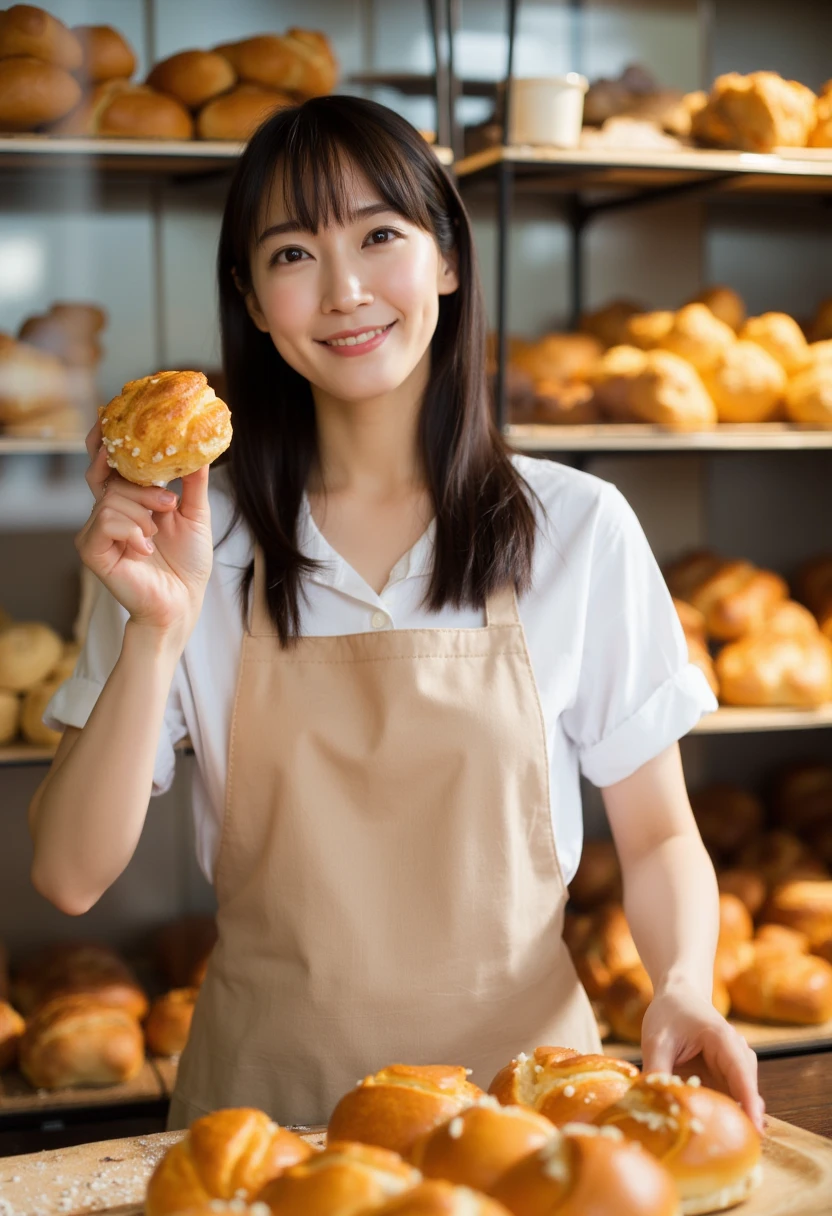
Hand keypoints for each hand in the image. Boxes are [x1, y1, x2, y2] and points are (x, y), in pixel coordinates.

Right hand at [74, 420, 213, 644]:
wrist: (183, 603)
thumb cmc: (187, 564)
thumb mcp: (196, 514)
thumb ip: (193, 480)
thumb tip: (201, 445)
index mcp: (128, 501)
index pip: (107, 463)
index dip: (105, 441)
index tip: (112, 417)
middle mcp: (108, 512)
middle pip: (108, 474)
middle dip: (142, 485)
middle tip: (168, 501)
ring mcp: (97, 531)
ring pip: (111, 497)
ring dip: (143, 511)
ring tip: (160, 529)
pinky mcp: (92, 549)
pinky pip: (105, 520)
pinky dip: (132, 531)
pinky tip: (145, 549)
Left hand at [641, 979, 764, 1133]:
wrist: (678, 995)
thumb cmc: (668, 1013)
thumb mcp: (656, 1038)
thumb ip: (656, 1069)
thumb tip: (650, 1102)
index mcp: (723, 1039)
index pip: (741, 1073)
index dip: (748, 1102)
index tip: (754, 1129)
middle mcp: (736, 1054)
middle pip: (745, 1091)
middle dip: (741, 1116)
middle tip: (732, 1147)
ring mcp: (733, 1066)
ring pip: (739, 1098)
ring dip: (731, 1115)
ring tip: (722, 1141)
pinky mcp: (725, 1077)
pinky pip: (728, 1098)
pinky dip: (722, 1111)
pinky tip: (713, 1128)